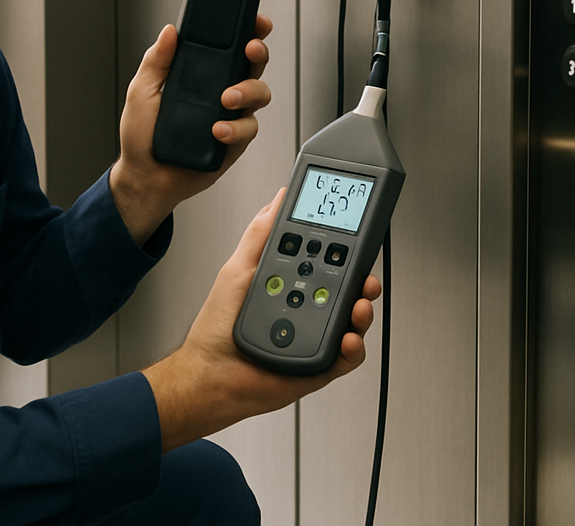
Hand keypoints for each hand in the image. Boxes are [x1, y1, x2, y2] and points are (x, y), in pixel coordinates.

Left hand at [109, 16, 272, 244]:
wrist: (146, 178)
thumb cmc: (142, 137)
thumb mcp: (142, 92)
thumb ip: (156, 61)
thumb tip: (169, 31)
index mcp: (200, 74)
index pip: (228, 44)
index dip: (246, 29)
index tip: (254, 19)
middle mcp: (219, 90)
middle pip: (252, 64)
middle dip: (258, 52)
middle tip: (249, 50)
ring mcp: (230, 115)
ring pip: (260, 94)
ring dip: (248, 91)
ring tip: (226, 99)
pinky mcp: (236, 140)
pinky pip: (250, 128)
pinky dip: (235, 128)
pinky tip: (216, 130)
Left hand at [142, 189, 380, 451]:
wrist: (209, 374)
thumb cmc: (218, 326)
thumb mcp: (238, 269)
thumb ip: (260, 233)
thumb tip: (277, 199)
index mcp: (292, 281)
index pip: (328, 260)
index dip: (347, 250)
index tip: (357, 238)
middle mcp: (308, 305)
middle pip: (349, 288)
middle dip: (364, 280)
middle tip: (365, 276)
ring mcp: (316, 334)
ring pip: (354, 319)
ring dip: (363, 311)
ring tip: (357, 307)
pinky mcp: (321, 364)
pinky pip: (349, 356)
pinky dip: (354, 347)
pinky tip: (346, 339)